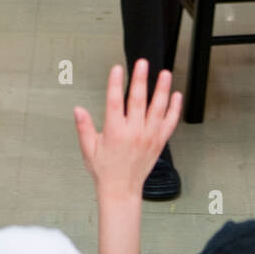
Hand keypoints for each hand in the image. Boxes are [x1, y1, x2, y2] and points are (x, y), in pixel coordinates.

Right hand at [74, 59, 181, 253]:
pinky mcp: (159, 142)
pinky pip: (170, 123)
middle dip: (140, 80)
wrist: (122, 190)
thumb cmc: (105, 170)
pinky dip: (174, 109)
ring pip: (158, 109)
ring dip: (162, 90)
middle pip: (138, 101)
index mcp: (115, 132)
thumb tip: (78, 110)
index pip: (114, 102)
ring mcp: (149, 137)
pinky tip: (176, 96)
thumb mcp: (88, 149)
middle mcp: (134, 133)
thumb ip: (84, 127)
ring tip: (165, 74)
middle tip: (142, 63)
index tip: (117, 69)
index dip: (115, 84)